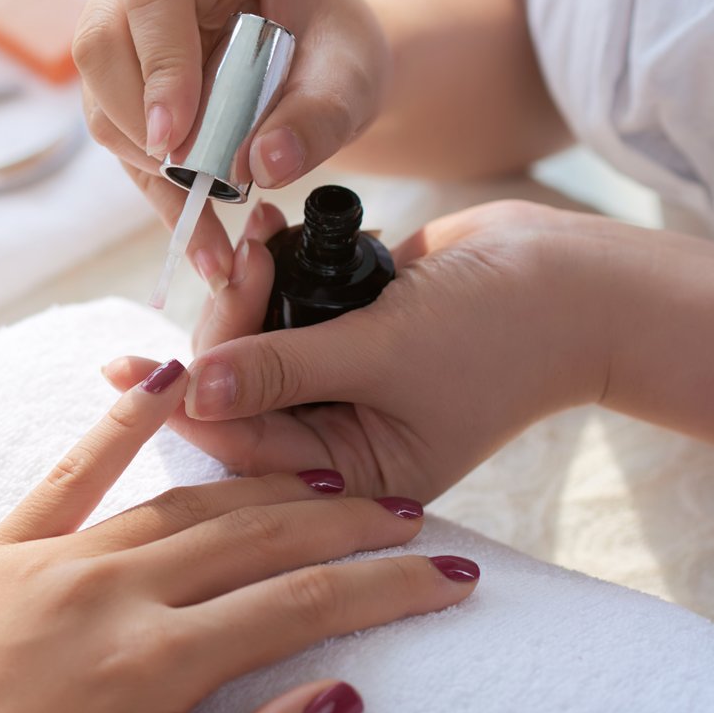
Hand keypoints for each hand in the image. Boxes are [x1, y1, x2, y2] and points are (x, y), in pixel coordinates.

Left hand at [0, 359, 478, 712]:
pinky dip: (124, 419)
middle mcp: (103, 591)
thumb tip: (340, 700)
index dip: (385, 590)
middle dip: (344, 524)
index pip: (298, 608)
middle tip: (411, 518)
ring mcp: (46, 561)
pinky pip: (72, 471)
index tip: (451, 575)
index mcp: (145, 665)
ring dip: (266, 486)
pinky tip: (169, 377)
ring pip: (182, 504)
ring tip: (332, 480)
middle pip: (254, 538)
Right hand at [74, 0, 387, 285]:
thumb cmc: (336, 46)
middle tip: (189, 176)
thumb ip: (319, 116)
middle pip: (100, 42)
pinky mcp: (120, 79)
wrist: (323, 60)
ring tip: (210, 218)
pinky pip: (116, 138)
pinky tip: (199, 236)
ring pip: (98, 96)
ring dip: (146, 164)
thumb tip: (261, 165)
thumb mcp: (352, 75)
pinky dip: (156, 191)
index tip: (177, 138)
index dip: (159, 68)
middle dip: (138, 122)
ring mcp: (123, 22)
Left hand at [105, 199, 613, 500]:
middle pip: (237, 397)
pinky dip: (270, 275)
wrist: (578, 276)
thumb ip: (285, 369)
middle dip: (223, 331)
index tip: (135, 366)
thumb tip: (194, 387)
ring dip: (243, 293)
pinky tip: (270, 233)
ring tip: (257, 235)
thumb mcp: (386, 354)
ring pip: (251, 350)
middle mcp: (337, 440)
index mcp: (350, 479)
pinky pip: (281, 313)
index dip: (190, 402)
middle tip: (240, 260)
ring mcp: (338, 387)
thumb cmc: (502, 330)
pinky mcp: (343, 335)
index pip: (244, 449)